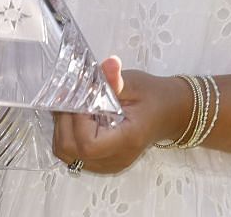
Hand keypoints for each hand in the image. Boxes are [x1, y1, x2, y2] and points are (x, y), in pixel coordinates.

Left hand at [52, 58, 189, 175]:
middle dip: (64, 121)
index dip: (77, 120)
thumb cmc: (152, 97)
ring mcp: (107, 165)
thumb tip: (107, 64)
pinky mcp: (101, 163)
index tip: (80, 97)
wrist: (168, 113)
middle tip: (70, 98)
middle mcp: (115, 159)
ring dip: (62, 127)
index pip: (88, 143)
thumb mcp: (135, 83)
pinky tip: (76, 117)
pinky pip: (72, 154)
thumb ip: (114, 79)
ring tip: (72, 105)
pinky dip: (67, 135)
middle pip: (72, 150)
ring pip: (66, 153)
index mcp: (127, 140)